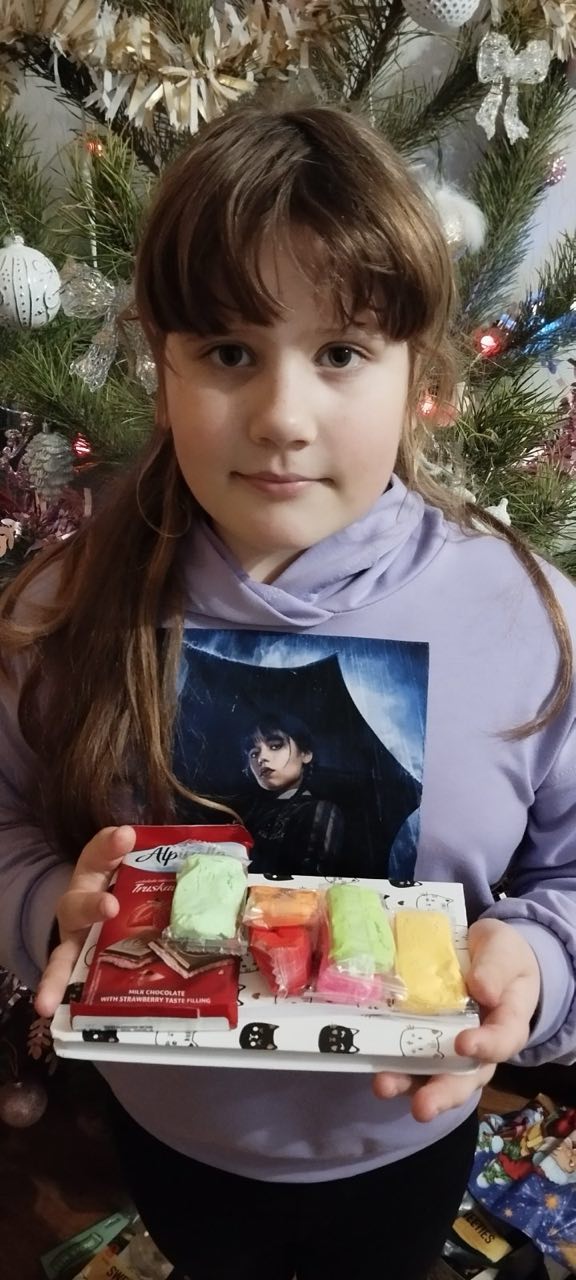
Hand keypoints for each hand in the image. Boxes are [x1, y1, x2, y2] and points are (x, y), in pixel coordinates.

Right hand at [35, 825, 135, 1017]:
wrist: (98, 911)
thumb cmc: (115, 884)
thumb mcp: (122, 864)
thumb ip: (123, 850)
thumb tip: (129, 834)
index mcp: (92, 875)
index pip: (99, 854)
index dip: (111, 846)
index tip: (125, 837)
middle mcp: (78, 908)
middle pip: (77, 907)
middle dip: (92, 907)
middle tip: (110, 907)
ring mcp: (75, 942)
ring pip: (62, 959)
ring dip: (55, 978)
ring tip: (45, 1001)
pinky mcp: (79, 969)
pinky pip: (70, 984)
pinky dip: (60, 996)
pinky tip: (52, 1013)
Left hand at [373, 917, 540, 1121]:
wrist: (485, 957)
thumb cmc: (502, 957)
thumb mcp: (504, 951)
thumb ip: (496, 968)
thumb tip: (482, 989)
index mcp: (507, 1024)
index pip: (502, 1040)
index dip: (485, 1046)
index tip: (464, 1044)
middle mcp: (479, 1048)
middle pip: (466, 1077)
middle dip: (442, 1093)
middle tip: (423, 1107)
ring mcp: (449, 1049)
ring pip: (433, 1075)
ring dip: (408, 1084)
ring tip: (385, 1086)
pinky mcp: (423, 1041)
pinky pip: (409, 1057)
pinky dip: (392, 1063)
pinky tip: (373, 1065)